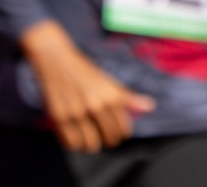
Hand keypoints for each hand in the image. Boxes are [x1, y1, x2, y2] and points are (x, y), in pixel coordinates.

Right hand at [19, 19, 154, 152]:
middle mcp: (96, 105)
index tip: (116, 132)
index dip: (121, 134)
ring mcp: (77, 112)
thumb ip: (128, 98)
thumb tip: (150, 107)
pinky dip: (76, 144)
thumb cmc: (85, 72)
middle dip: (108, 140)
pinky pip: (71, 143)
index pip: (123, 130)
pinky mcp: (59, 117)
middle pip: (109, 139)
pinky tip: (76, 136)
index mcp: (112, 96)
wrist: (56, 60)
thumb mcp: (109, 82)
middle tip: (103, 136)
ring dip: (91, 145)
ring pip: (90, 146)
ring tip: (90, 138)